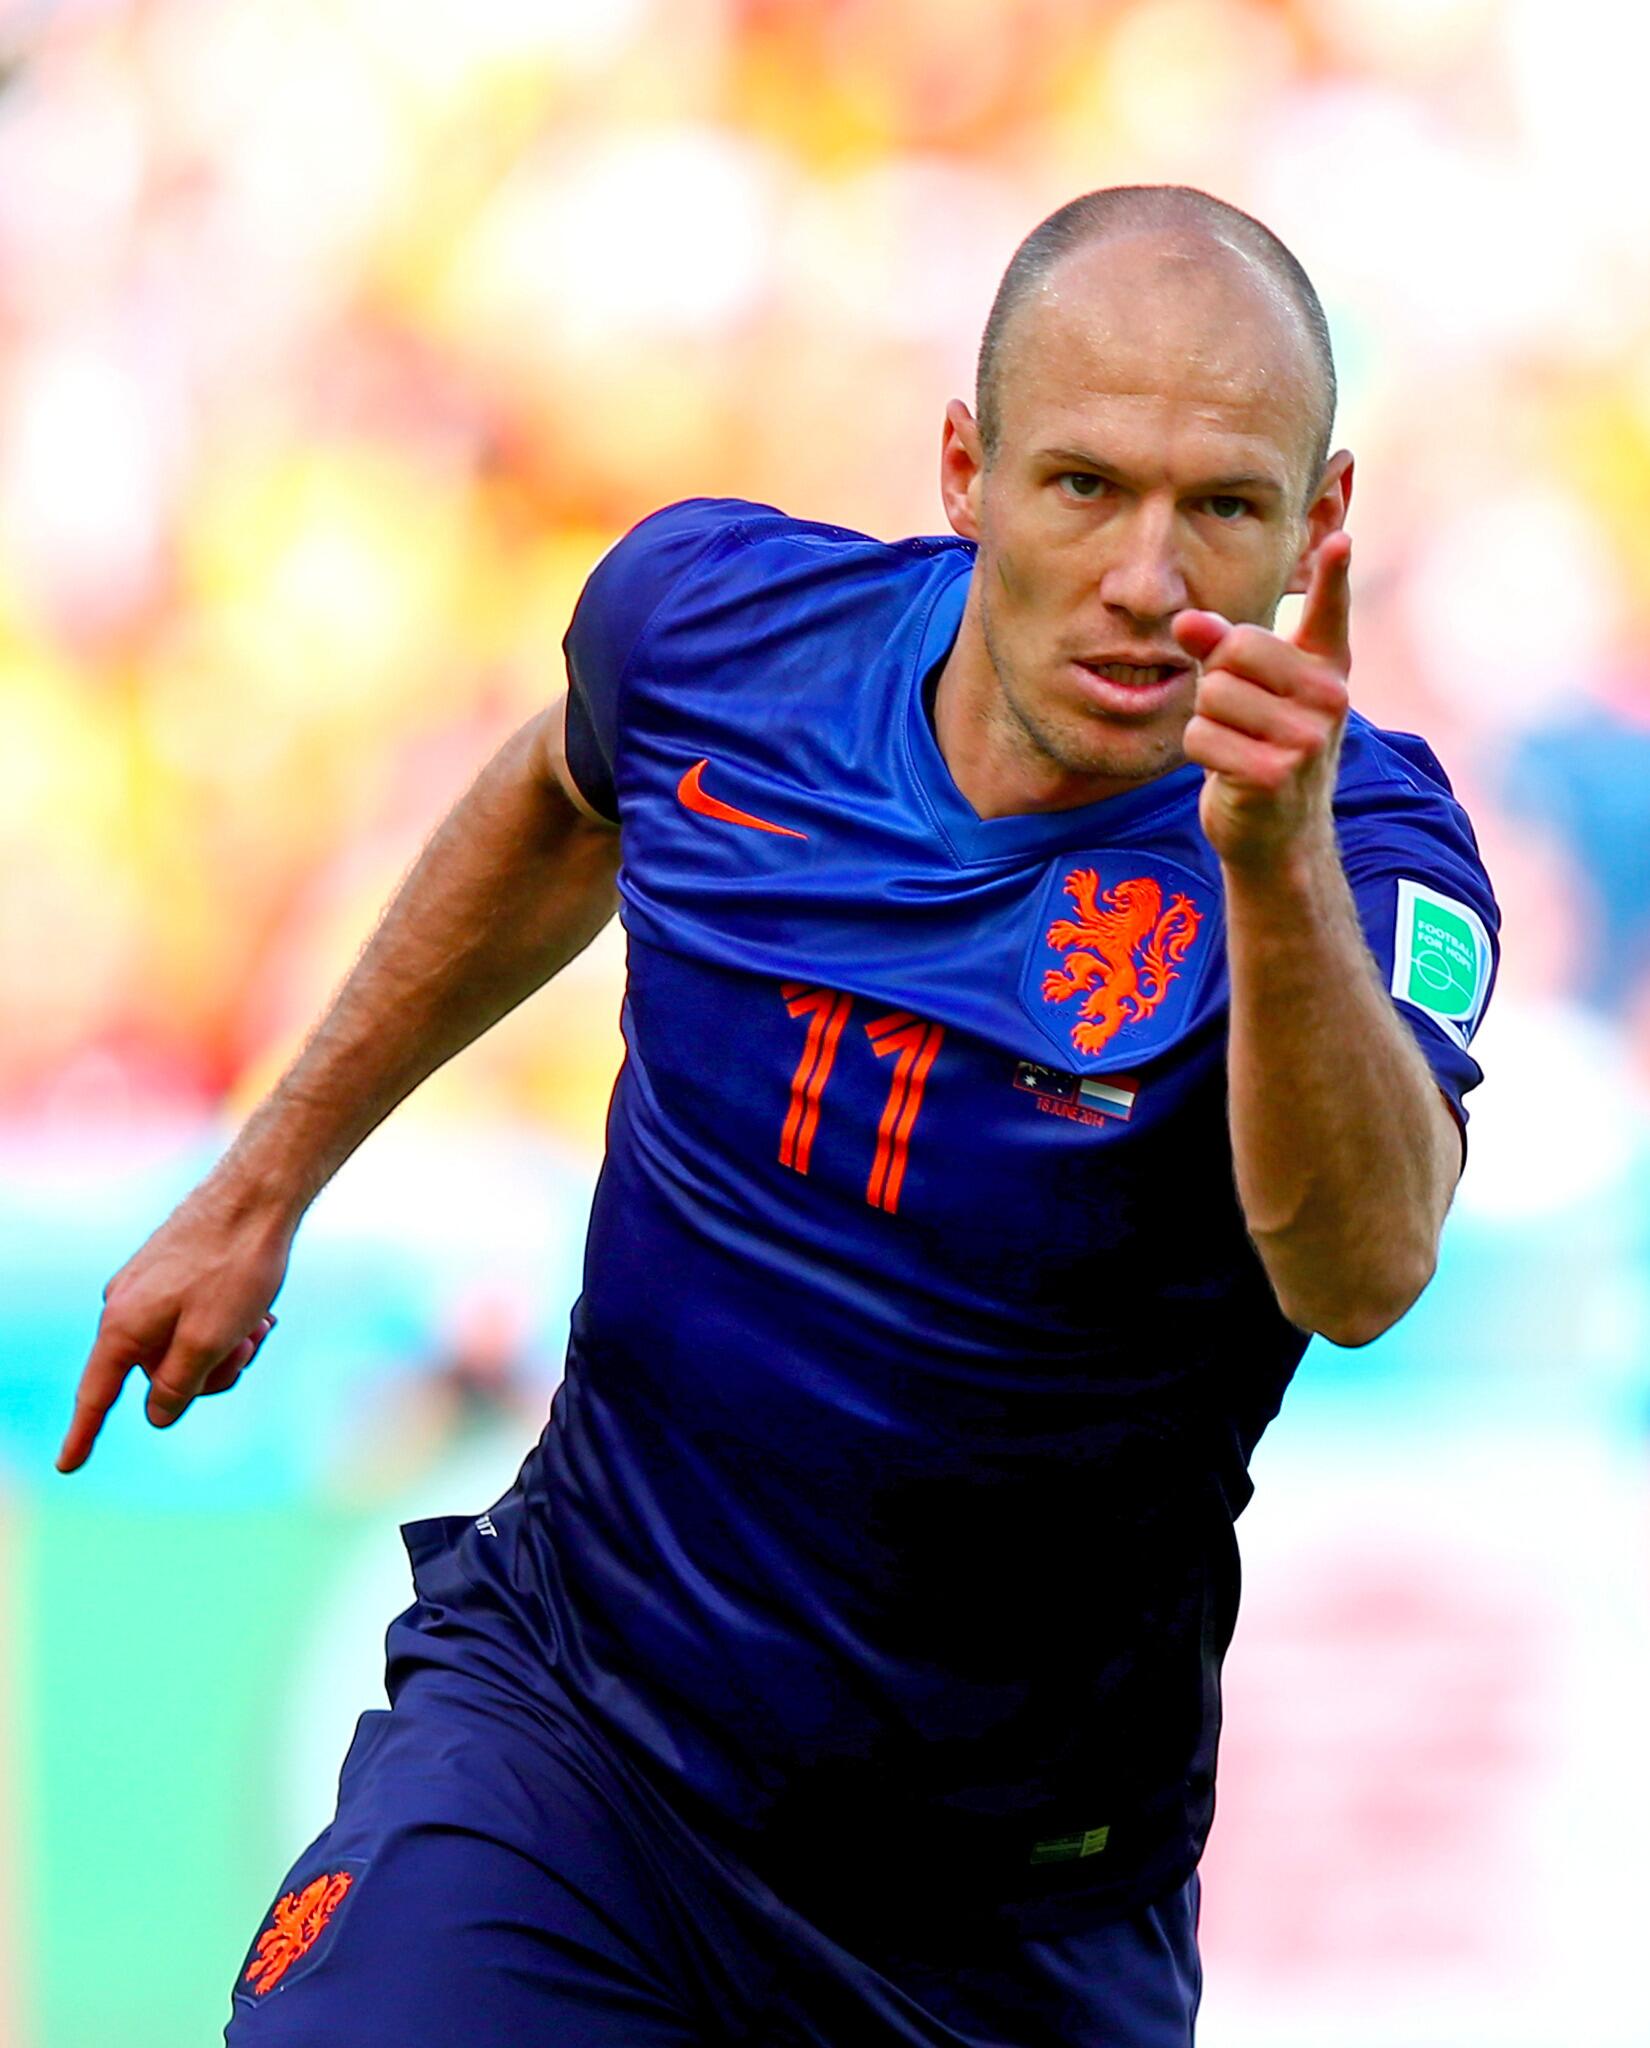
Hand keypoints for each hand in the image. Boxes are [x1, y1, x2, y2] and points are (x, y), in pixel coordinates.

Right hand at [56, 1179, 292, 1472]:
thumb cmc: (234, 1267)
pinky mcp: (173, 1275)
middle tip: (248, 1347)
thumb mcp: (209, 1341)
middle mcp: (125, 1307)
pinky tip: (262, 1311)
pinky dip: (229, 1323)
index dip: (84, 1434)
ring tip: (260, 1322)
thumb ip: (178, 1386)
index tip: (67, 1466)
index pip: (96, 1394)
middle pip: (160, 1376)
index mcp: (123, 1327)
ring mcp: (149, 1289)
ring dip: (227, 1346)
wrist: (257, 1195)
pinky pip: (197, 1320)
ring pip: (186, 1348)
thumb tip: (156, 1414)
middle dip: (209, 1373)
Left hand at [1171, 532, 1351, 870]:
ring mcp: (1307, 738)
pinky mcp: (1276, 773)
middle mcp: (1328, 698)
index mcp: (1327, 669)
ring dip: (1207, 721)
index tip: (1338, 540)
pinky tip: (1228, 769)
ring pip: (1213, 694)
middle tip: (1239, 716)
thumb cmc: (1261, 748)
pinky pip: (1202, 735)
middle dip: (1217, 681)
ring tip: (1236, 743)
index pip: (1331, 612)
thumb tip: (1185, 620)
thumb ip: (1218, 648)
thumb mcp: (1247, 692)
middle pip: (1235, 650)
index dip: (1333, 575)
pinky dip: (1200, 752)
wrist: (1278, 833)